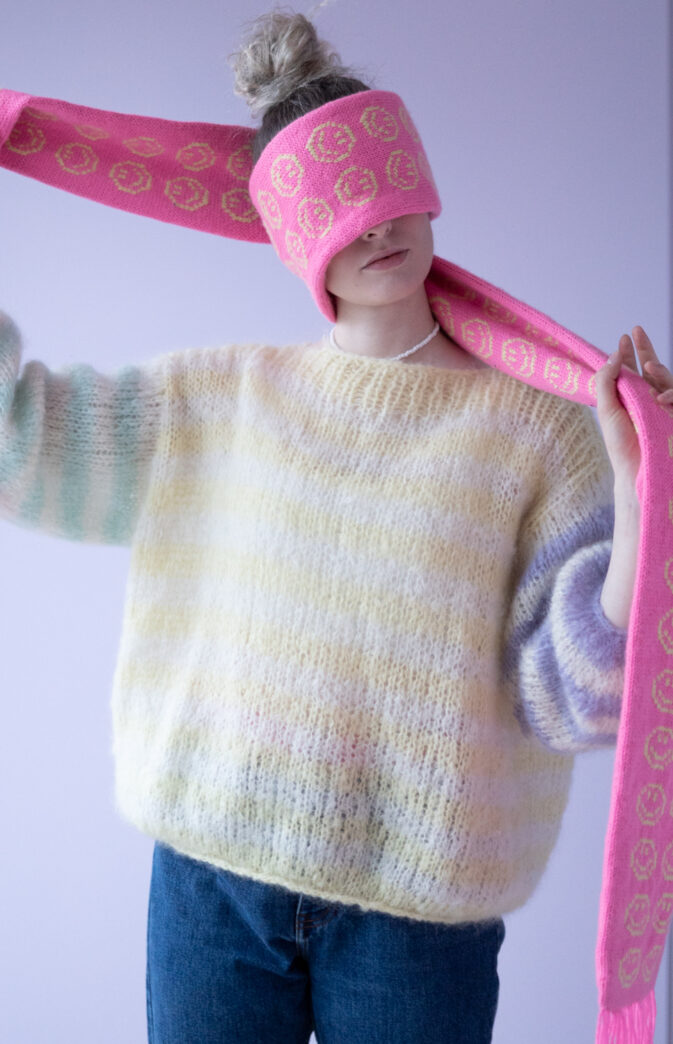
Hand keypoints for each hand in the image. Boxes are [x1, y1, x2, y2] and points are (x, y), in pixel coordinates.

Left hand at [595, 326, 672, 488]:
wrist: (635, 468)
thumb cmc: (620, 443)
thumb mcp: (607, 409)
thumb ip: (606, 381)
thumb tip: (612, 356)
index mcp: (629, 397)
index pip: (631, 369)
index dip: (628, 353)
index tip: (624, 337)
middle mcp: (647, 398)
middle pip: (649, 368)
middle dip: (645, 348)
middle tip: (637, 330)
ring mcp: (663, 406)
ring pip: (666, 379)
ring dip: (658, 369)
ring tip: (648, 365)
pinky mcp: (672, 415)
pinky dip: (670, 394)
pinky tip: (659, 398)